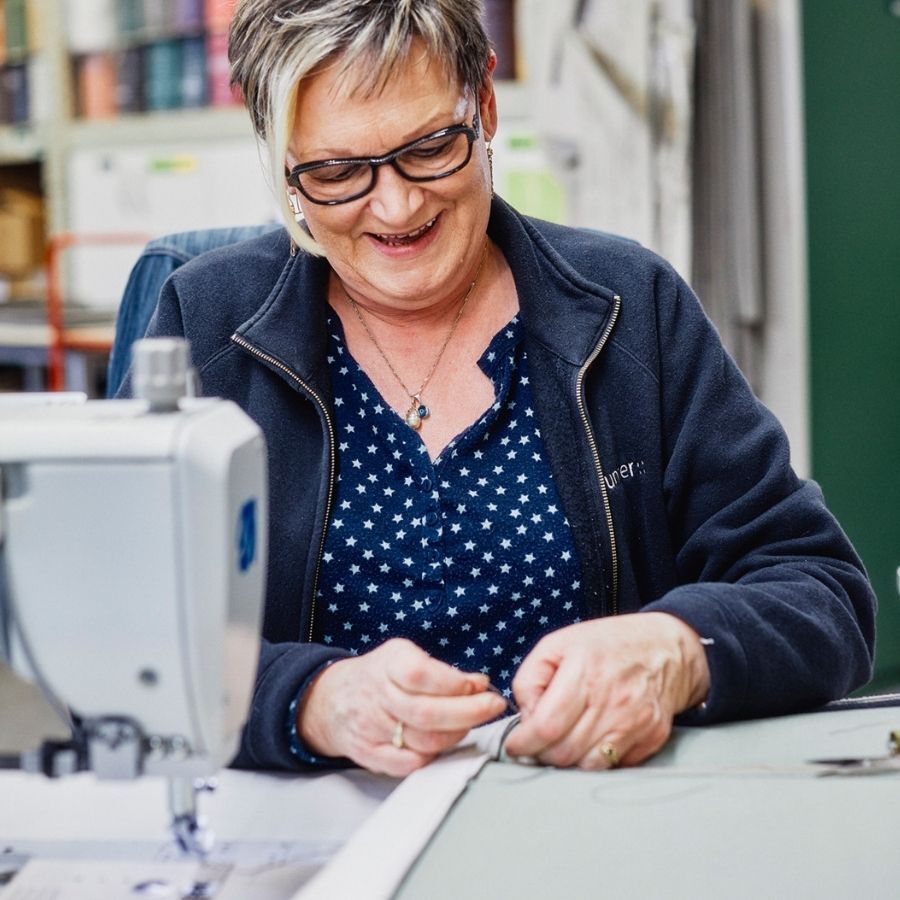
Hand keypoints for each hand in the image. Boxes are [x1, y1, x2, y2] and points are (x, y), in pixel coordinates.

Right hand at [298, 638, 507, 776]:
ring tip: (470, 724)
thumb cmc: (379, 676)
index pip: (422, 675)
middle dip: (469, 712)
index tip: (481, 685)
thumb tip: (480, 683)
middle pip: (427, 713)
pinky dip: (431, 757)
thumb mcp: (405, 657)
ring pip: (422, 741)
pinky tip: (444, 744)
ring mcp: (372, 728)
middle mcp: (377, 696)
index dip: (455, 683)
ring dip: (456, 734)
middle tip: (493, 707)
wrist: (332, 699)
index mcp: (387, 665)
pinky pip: (406, 764)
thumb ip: (442, 671)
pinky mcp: (369, 753)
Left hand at [503, 613, 709, 768]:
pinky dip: (595, 760)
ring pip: (586, 766)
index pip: (547, 726)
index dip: (524, 742)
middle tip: (537, 743)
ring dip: (567, 761)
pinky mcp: (652, 737)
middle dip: (541, 753)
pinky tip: (590, 740)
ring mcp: (635, 722)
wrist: (667, 648)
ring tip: (562, 741)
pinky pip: (613, 766)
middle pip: (564, 752)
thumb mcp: (557, 644)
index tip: (515, 745)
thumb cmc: (608, 643)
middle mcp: (613, 699)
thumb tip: (525, 718)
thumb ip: (530, 679)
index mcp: (585, 670)